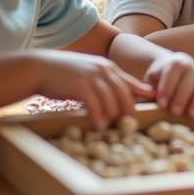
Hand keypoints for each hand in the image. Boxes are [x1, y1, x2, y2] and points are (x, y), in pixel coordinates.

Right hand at [30, 50, 153, 130]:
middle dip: (128, 110)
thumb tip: (115, 96)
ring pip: (111, 100)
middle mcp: (103, 70)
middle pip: (124, 93)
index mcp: (107, 67)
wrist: (40, 68)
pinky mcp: (80, 86)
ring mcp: (92, 77)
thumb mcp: (88, 72)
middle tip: (129, 124)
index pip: (129, 82)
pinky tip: (97, 125)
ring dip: (113, 116)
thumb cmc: (64, 73)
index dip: (142, 93)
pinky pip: (95, 105)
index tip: (153, 102)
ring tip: (112, 128)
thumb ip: (103, 81)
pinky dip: (98, 117)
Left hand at [145, 50, 193, 118]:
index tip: (162, 104)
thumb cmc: (162, 78)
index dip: (167, 89)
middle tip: (175, 113)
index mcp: (176, 62)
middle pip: (188, 82)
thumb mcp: (153, 80)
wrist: (177, 68)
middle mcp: (192, 65)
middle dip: (181, 98)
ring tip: (191, 115)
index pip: (171, 74)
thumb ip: (150, 88)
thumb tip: (150, 96)